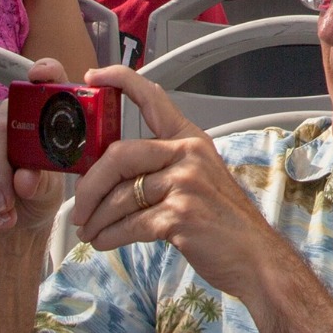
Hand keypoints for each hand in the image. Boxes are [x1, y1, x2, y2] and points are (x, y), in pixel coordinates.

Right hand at [0, 60, 71, 241]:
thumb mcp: (48, 194)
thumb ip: (39, 184)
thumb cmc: (36, 196)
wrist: (10, 219)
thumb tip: (25, 179)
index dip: (46, 72)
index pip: (49, 80)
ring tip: (0, 215)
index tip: (39, 76)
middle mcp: (10, 112)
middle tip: (5, 204)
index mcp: (43, 116)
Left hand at [62, 68, 294, 321]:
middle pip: (119, 155)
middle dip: (89, 187)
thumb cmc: (222, 221)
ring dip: (97, 220)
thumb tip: (108, 174)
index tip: (94, 76)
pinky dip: (110, 236)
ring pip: (120, 196)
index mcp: (190, 140)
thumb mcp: (198, 179)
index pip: (153, 98)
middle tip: (78, 210)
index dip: (121, 81)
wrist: (254, 256)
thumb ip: (161, 167)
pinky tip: (105, 242)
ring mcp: (186, 183)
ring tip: (90, 233)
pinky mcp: (180, 215)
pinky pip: (129, 224)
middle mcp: (188, 154)